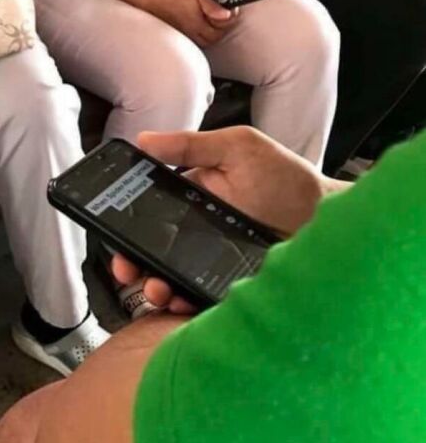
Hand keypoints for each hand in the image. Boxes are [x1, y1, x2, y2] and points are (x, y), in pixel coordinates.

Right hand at [111, 126, 346, 315]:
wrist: (328, 218)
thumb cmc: (287, 178)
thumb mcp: (238, 147)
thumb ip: (191, 145)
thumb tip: (144, 139)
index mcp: (191, 195)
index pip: (147, 212)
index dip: (125, 226)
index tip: (114, 237)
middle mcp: (197, 228)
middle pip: (151, 250)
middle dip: (133, 263)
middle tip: (128, 272)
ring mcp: (211, 257)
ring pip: (170, 276)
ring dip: (155, 286)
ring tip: (157, 290)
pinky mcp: (228, 281)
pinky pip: (198, 295)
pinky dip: (185, 303)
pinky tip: (182, 301)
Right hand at [156, 0, 233, 46]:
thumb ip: (213, 7)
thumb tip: (227, 14)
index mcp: (198, 25)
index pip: (218, 32)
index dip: (226, 23)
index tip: (228, 13)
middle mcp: (192, 33)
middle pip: (211, 39)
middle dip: (219, 30)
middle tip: (221, 19)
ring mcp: (184, 34)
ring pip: (202, 41)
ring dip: (209, 34)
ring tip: (211, 22)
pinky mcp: (178, 33)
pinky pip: (192, 40)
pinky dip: (199, 36)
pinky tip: (198, 26)